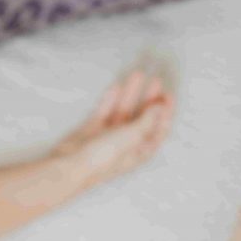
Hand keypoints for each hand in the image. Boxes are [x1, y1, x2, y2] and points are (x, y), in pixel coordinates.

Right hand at [51, 69, 175, 187]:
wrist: (72, 164)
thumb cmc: (103, 159)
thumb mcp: (131, 137)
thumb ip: (146, 120)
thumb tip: (158, 108)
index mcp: (142, 148)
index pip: (159, 127)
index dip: (166, 111)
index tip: (167, 94)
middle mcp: (128, 142)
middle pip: (143, 116)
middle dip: (149, 98)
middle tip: (154, 80)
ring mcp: (110, 134)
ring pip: (124, 109)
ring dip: (131, 93)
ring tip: (136, 75)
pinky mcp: (94, 129)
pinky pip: (106, 110)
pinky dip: (111, 98)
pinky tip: (115, 87)